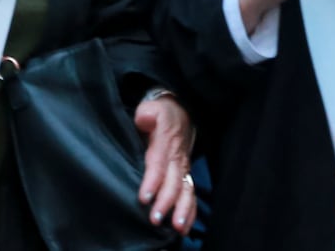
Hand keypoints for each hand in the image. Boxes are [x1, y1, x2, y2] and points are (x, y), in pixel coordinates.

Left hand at [134, 94, 197, 232]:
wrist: (183, 111)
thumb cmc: (163, 113)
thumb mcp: (152, 107)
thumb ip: (147, 113)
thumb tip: (144, 119)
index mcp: (166, 142)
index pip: (159, 163)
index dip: (153, 181)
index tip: (145, 198)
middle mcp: (177, 157)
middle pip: (173, 181)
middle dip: (166, 201)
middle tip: (156, 219)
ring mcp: (183, 167)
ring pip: (185, 190)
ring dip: (182, 209)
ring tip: (177, 227)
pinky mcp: (185, 174)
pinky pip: (190, 194)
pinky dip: (190, 211)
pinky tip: (185, 227)